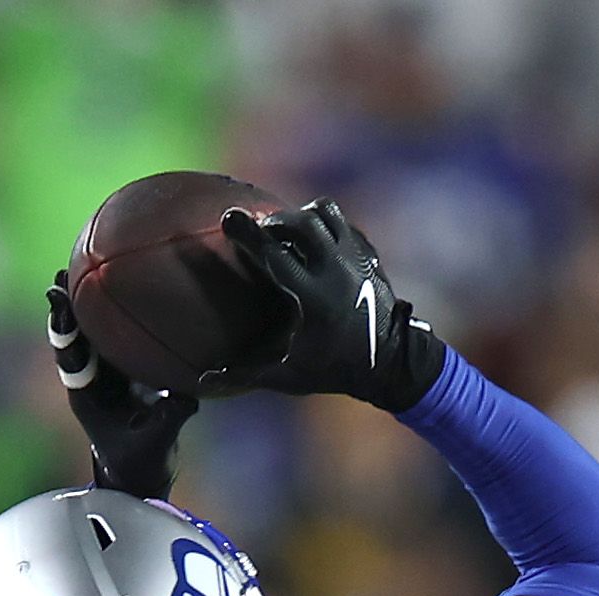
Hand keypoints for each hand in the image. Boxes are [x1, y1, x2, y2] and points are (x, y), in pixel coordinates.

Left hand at [45, 271, 193, 497]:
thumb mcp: (158, 442)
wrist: (140, 473)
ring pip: (90, 332)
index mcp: (88, 395)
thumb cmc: (143, 462)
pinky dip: (114, 312)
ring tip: (79, 265)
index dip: (64, 328)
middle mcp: (92, 378)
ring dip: (85, 302)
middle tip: (60, 274)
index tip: (57, 300)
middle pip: (73, 336)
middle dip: (65, 306)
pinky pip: (115, 336)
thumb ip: (170, 420)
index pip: (71, 354)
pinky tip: (126, 283)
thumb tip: (188, 398)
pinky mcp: (122, 370)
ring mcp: (105, 373)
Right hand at [214, 198, 444, 407]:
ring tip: (288, 231)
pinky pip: (342, 223)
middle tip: (261, 230)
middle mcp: (336, 270)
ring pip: (325, 212)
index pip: (274, 254)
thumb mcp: (290, 377)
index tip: (228, 217)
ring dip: (302, 215)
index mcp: (314, 298)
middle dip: (275, 220)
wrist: (393, 365)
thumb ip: (247, 374)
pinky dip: (324, 224)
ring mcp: (356, 258)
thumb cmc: (336, 372)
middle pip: (301, 222)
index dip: (248, 234)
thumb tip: (204, 379)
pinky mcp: (368, 253)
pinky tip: (314, 242)